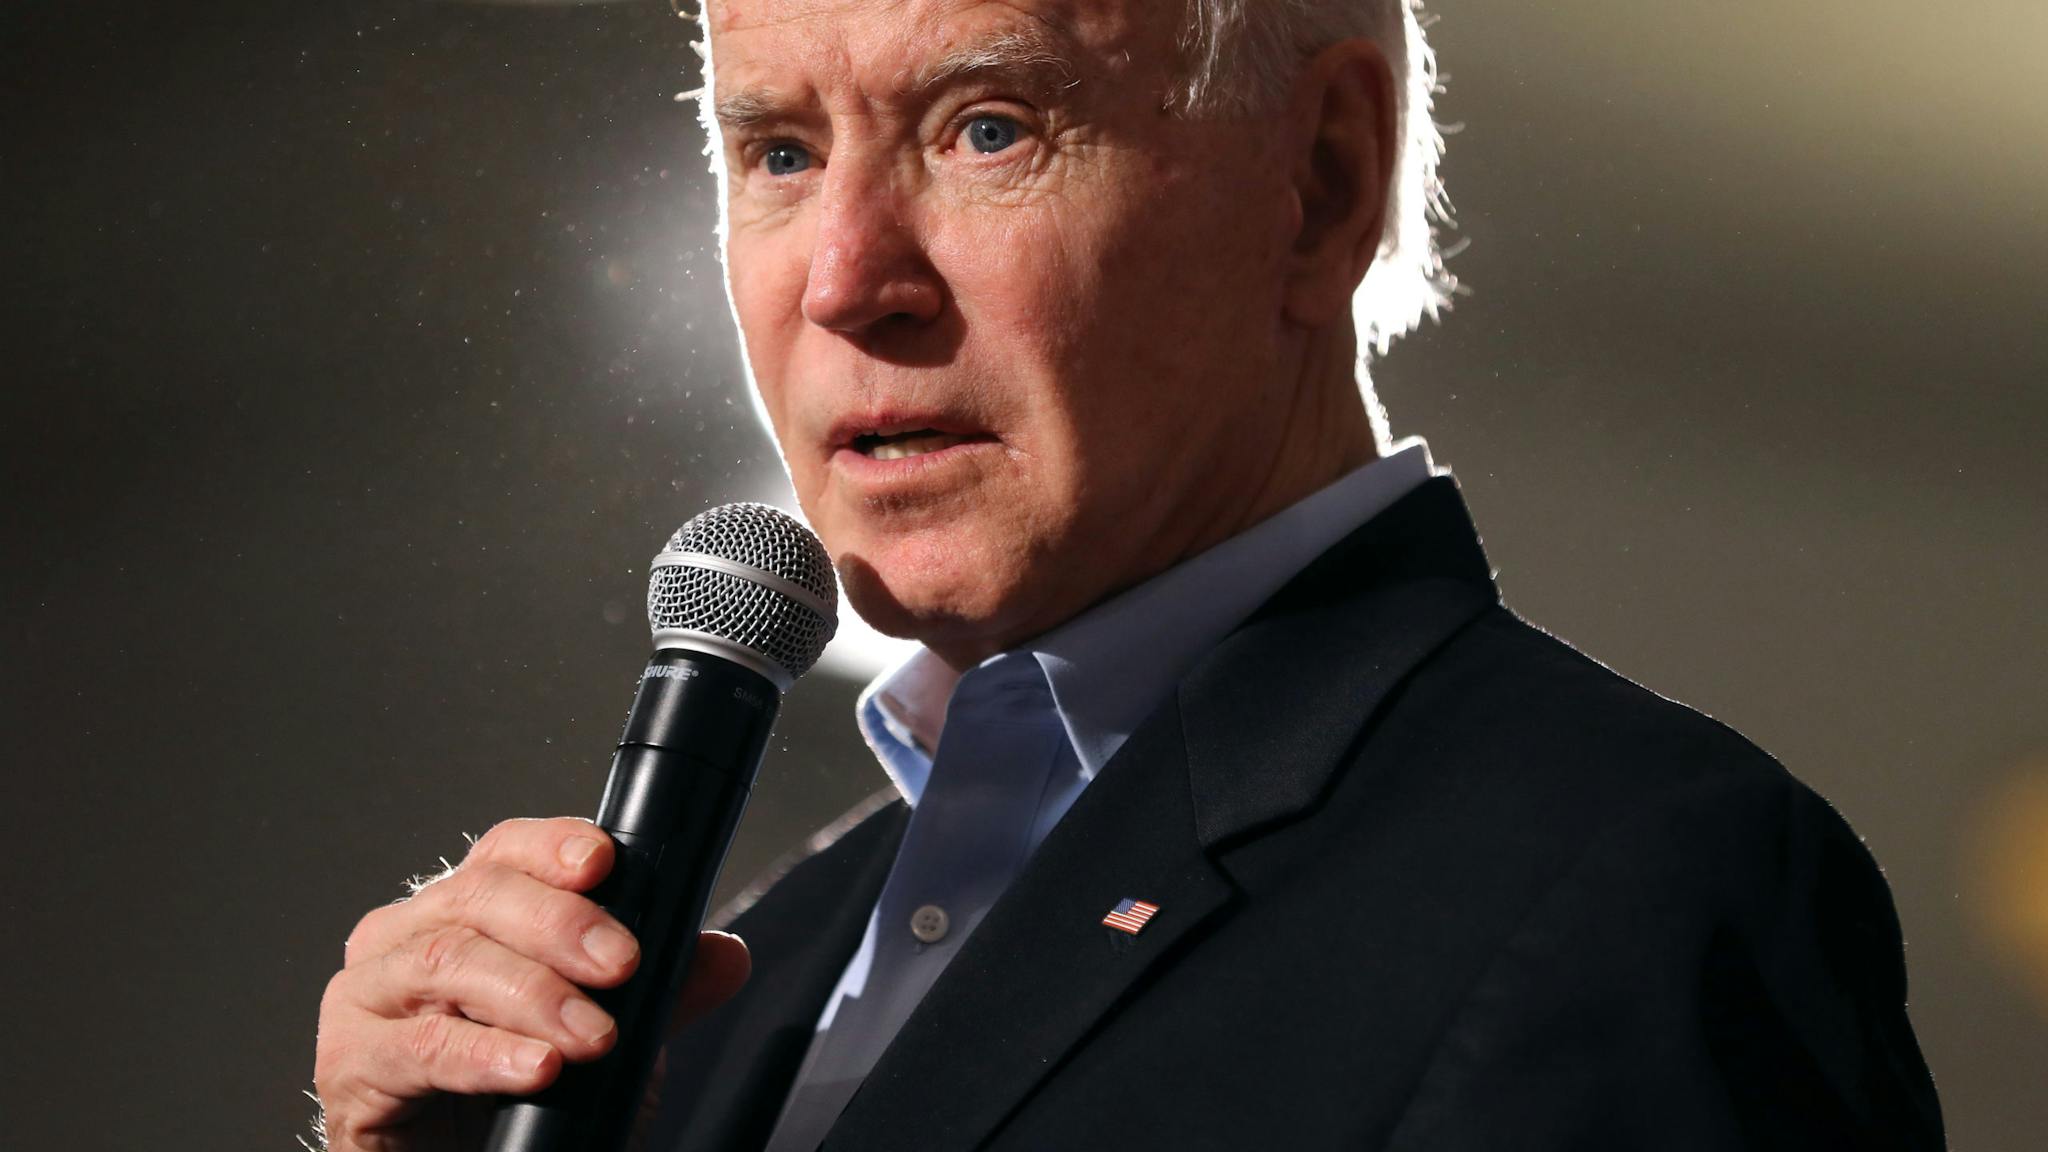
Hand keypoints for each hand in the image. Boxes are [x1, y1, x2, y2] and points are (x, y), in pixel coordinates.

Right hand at [312, 817, 751, 1151]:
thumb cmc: (514, 1105)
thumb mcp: (605, 1044)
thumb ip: (659, 995)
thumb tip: (725, 955)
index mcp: (462, 914)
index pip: (504, 851)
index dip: (552, 845)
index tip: (604, 862)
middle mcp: (404, 939)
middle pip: (479, 896)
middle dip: (562, 925)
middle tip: (621, 965)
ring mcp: (368, 998)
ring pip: (450, 961)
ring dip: (535, 995)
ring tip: (593, 1035)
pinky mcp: (349, 1065)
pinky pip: (420, 1048)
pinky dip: (487, 1055)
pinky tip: (537, 1068)